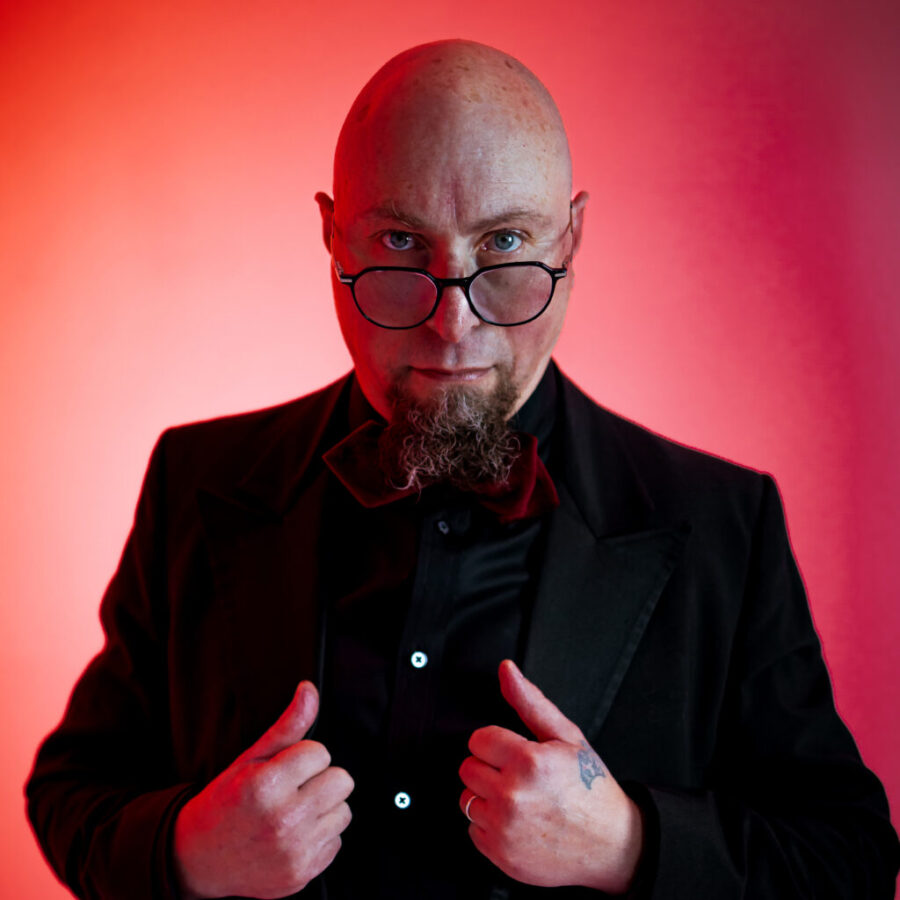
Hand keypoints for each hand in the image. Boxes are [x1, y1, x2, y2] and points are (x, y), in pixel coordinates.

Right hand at [173, 682, 352, 898]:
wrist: (197, 858)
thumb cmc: (225, 802)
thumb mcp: (251, 758)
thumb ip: (287, 725)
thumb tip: (309, 690)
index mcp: (266, 786)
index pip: (321, 752)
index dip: (304, 757)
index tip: (285, 769)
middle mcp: (283, 820)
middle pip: (342, 780)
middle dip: (321, 779)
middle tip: (293, 789)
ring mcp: (294, 851)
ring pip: (344, 811)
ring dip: (324, 809)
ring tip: (293, 811)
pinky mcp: (302, 874)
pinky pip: (336, 842)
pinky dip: (319, 837)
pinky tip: (293, 835)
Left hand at [459, 660, 642, 893]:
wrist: (610, 843)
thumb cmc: (590, 788)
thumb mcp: (566, 735)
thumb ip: (529, 701)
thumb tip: (507, 671)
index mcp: (528, 761)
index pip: (478, 740)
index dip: (496, 743)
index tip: (512, 752)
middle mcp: (512, 795)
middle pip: (468, 768)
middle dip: (490, 768)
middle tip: (519, 776)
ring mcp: (505, 828)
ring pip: (467, 799)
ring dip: (487, 797)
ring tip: (519, 799)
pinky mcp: (501, 854)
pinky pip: (473, 830)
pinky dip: (490, 825)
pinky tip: (517, 821)